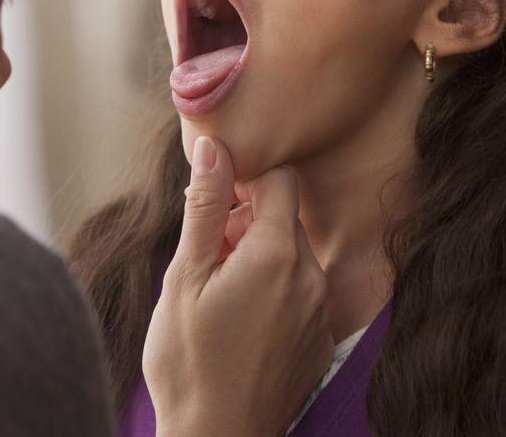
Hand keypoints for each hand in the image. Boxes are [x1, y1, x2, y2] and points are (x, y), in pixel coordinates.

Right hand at [143, 136, 333, 436]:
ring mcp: (320, 312)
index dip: (245, 182)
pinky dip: (272, 290)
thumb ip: (205, 206)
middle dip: (245, 223)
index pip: (281, 180)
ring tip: (218, 294)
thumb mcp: (185, 275)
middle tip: (207, 259)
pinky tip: (239, 321)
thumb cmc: (189, 360)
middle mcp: (311, 278)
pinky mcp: (320, 339)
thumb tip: (214, 146)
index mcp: (277, 255)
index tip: (214, 207)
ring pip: (291, 255)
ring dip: (256, 258)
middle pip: (283, 218)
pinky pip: (300, 291)